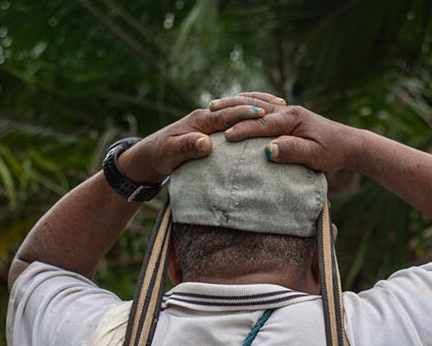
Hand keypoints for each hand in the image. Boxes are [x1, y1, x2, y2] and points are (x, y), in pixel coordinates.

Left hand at [116, 92, 286, 183]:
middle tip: (284, 107)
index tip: (265, 115)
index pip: (226, 114)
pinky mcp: (211, 126)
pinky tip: (266, 116)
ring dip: (259, 104)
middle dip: (259, 104)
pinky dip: (251, 112)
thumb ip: (187, 148)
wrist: (147, 155)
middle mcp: (206, 115)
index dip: (245, 114)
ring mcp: (209, 119)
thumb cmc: (159, 156)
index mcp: (199, 121)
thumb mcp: (170, 155)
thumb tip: (205, 143)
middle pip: (237, 105)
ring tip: (282, 106)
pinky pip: (235, 115)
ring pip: (238, 106)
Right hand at [218, 100, 364, 172]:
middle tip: (209, 112)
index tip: (226, 136)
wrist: (349, 143)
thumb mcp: (315, 156)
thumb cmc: (333, 152)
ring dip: (235, 105)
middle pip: (254, 108)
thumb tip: (268, 150)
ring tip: (214, 106)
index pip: (263, 124)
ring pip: (256, 105)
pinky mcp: (288, 117)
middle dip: (231, 110)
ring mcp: (288, 112)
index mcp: (293, 119)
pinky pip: (262, 109)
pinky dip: (246, 107)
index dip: (244, 129)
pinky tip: (235, 110)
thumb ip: (293, 152)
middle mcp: (289, 111)